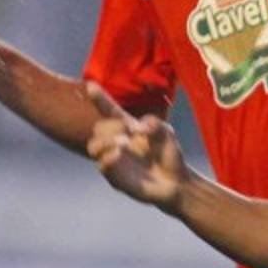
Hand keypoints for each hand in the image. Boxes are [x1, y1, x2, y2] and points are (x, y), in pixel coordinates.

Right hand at [84, 82, 186, 213]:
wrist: (176, 181)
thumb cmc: (169, 154)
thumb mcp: (166, 133)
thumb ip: (154, 123)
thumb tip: (139, 127)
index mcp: (128, 128)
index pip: (109, 111)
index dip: (100, 99)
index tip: (91, 85)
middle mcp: (117, 143)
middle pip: (98, 127)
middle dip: (110, 125)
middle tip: (127, 129)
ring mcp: (114, 160)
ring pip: (93, 146)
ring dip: (106, 140)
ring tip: (123, 142)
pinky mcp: (116, 177)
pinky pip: (102, 166)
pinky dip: (109, 157)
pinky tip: (121, 152)